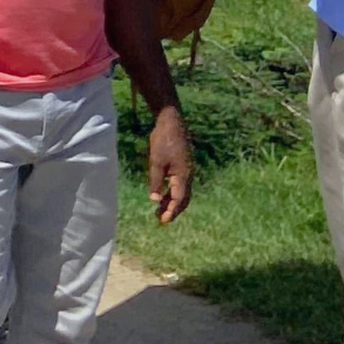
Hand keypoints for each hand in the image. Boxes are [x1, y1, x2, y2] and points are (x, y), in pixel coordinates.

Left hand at [148, 107, 193, 225]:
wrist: (171, 122)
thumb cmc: (162, 141)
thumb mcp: (156, 161)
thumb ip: (156, 181)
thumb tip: (155, 200)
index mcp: (183, 175)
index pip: (179, 199)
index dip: (171, 211)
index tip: (163, 221)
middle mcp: (188, 175)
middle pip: (183, 198)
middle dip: (173, 209)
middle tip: (161, 219)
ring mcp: (187, 169)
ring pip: (181, 191)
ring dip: (172, 201)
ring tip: (159, 210)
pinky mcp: (183, 165)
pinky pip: (179, 183)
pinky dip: (172, 192)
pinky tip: (163, 194)